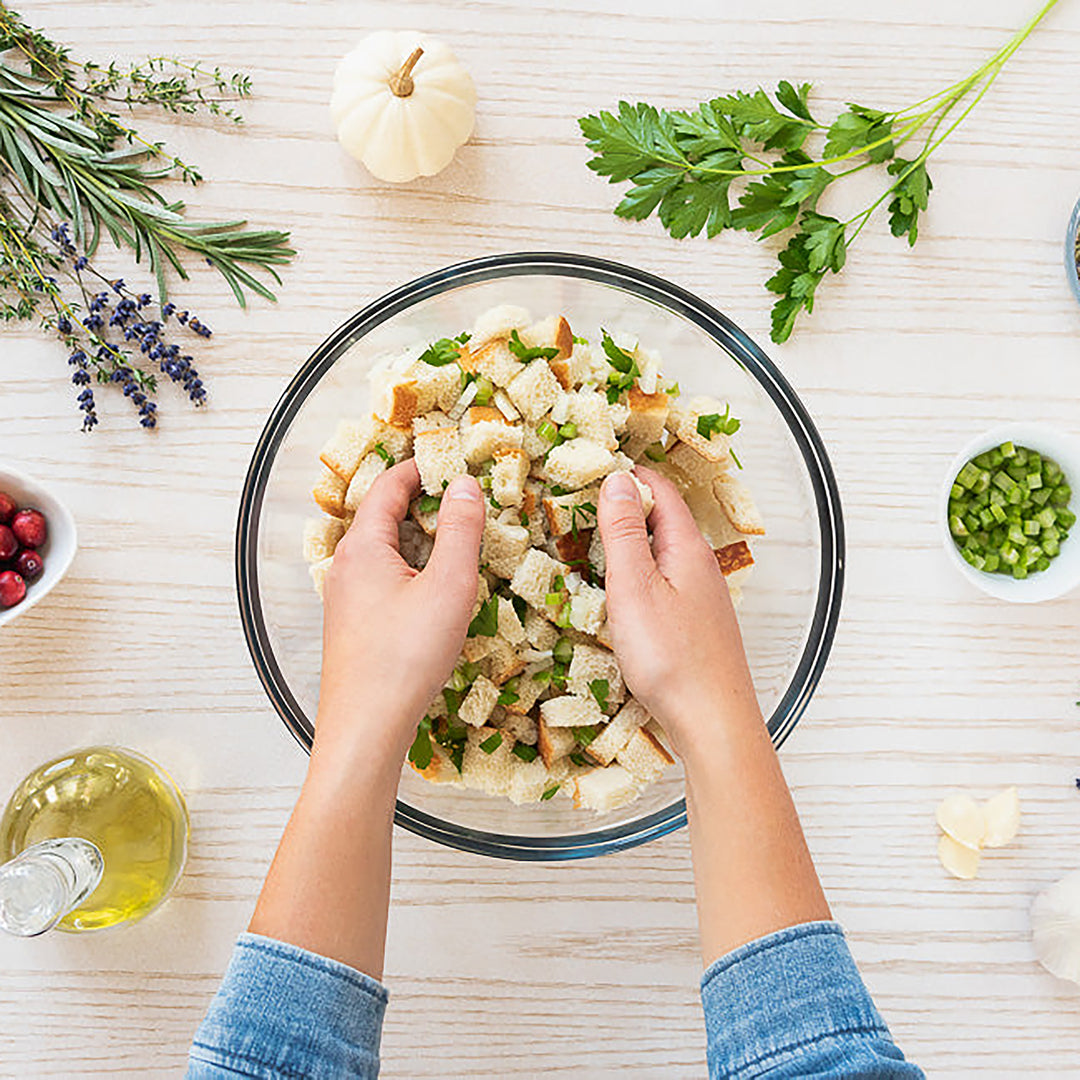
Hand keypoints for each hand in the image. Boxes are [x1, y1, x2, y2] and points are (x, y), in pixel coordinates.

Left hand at [315, 460, 484, 769]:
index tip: (449, 459)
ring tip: (454, 539)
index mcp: (362, 547)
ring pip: (382, 551)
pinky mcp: (352, 624)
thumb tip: (465, 487)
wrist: (365, 726)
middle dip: (420, 502)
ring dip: (416, 538)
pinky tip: (433, 589)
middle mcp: (345, 566)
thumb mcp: (448, 586)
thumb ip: (460, 530)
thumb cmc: (404, 658)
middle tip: (460, 496)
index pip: (388, 486)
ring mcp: (345, 597)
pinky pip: (381, 579)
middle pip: (381, 516)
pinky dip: (409, 568)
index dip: (419, 468)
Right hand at [597, 467, 760, 759]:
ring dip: (630, 542)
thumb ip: (623, 533)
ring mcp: (701, 596)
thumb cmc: (672, 659)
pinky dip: (639, 574)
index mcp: (687, 548)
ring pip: (664, 552)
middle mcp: (700, 566)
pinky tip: (620, 593)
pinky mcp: (696, 624)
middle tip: (581, 504)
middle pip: (663, 518)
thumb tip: (617, 480)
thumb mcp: (634, 588)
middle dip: (625, 505)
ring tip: (591, 544)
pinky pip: (665, 582)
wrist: (713, 722)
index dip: (626, 473)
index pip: (659, 489)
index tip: (591, 468)